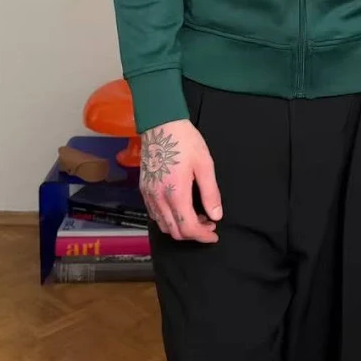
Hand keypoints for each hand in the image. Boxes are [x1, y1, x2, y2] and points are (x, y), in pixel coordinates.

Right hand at [139, 120, 221, 242]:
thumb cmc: (184, 141)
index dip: (203, 235)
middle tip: (208, 224)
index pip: (188, 228)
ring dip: (180, 228)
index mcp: (175, 193)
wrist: (161, 124)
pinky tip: (180, 209)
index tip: (214, 234)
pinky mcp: (144, 189)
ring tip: (196, 217)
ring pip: (163, 225)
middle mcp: (159, 198)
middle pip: (174, 231)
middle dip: (193, 234)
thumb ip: (210, 193)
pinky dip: (168, 219)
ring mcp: (148, 194)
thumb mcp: (205, 165)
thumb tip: (216, 215)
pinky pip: (154, 215)